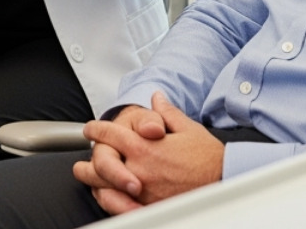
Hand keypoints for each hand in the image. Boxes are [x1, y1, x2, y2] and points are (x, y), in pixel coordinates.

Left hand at [72, 92, 223, 213]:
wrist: (223, 180)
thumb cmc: (207, 157)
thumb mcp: (186, 127)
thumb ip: (166, 112)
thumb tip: (156, 97)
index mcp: (145, 147)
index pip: (110, 134)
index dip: (97, 129)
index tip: (90, 128)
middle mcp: (139, 169)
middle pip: (100, 164)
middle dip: (87, 161)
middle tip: (82, 160)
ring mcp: (142, 192)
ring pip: (106, 188)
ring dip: (95, 182)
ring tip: (90, 179)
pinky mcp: (148, 207)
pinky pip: (119, 207)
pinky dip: (110, 201)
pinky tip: (108, 197)